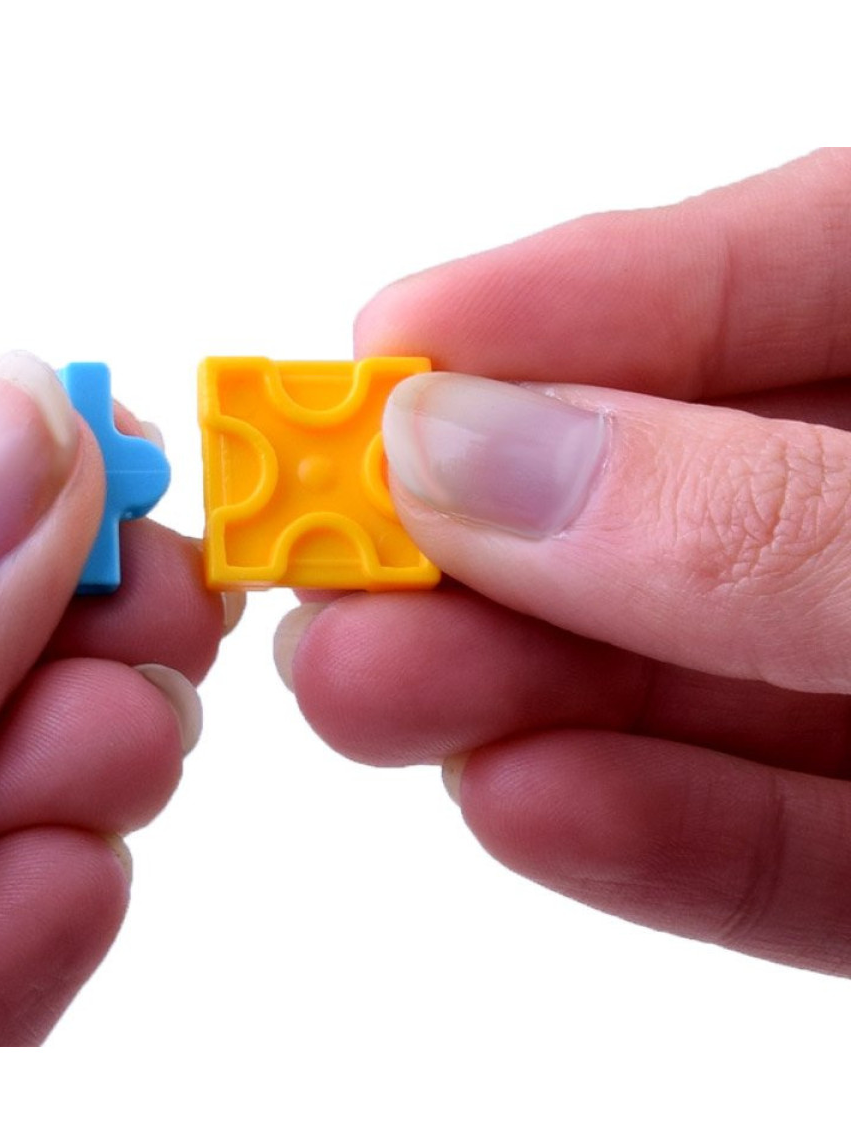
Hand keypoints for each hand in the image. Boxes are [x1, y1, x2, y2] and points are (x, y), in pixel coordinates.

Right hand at [277, 149, 850, 976]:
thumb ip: (763, 519)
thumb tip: (477, 458)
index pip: (788, 271)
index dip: (574, 300)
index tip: (392, 339)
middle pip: (688, 494)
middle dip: (496, 533)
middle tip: (325, 561)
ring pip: (708, 679)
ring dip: (528, 693)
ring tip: (368, 697)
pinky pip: (796, 851)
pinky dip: (658, 836)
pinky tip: (525, 807)